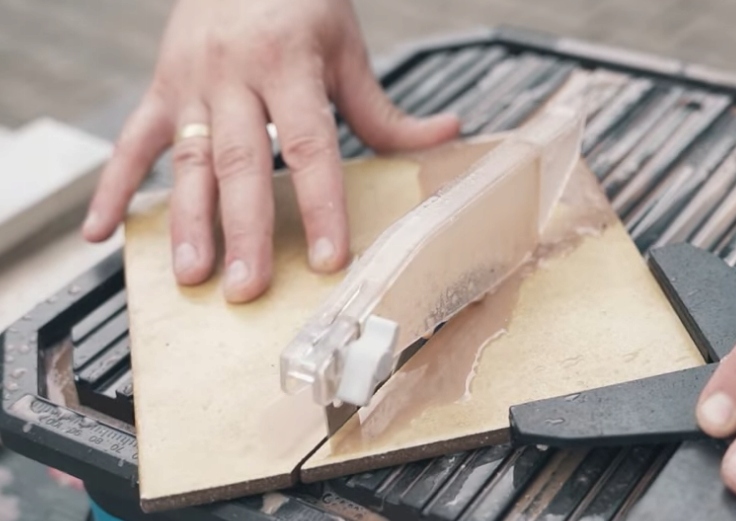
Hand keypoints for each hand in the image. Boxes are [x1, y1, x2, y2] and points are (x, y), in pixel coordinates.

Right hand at [82, 0, 458, 301]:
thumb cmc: (300, 5)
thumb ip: (384, 108)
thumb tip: (448, 134)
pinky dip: (113, 189)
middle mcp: (233, 75)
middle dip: (246, 229)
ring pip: (186, 160)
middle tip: (249, 288)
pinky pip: (130, 144)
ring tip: (191, 276)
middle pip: (242, 161)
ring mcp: (189, 84)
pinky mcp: (160, 90)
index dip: (322, 205)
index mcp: (288, 64)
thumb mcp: (346, 49)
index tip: (329, 260)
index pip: (311, 146)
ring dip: (186, 221)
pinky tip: (101, 235)